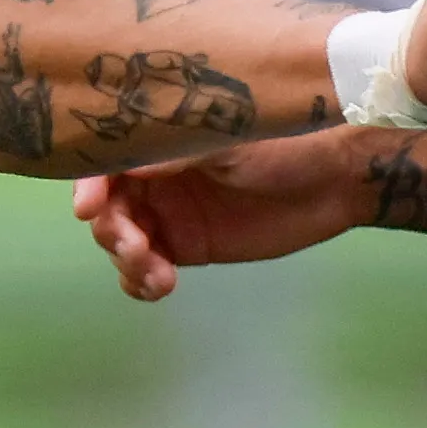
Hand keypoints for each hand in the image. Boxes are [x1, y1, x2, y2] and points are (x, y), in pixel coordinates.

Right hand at [72, 131, 390, 300]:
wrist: (336, 177)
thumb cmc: (285, 142)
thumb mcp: (228, 141)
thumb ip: (176, 154)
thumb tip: (125, 165)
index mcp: (159, 140)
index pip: (106, 163)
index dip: (90, 186)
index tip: (90, 209)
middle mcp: (155, 175)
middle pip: (108, 207)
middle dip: (112, 231)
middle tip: (137, 248)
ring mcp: (168, 212)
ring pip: (123, 242)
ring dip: (128, 262)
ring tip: (158, 275)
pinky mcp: (187, 246)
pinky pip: (147, 267)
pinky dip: (141, 281)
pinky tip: (159, 287)